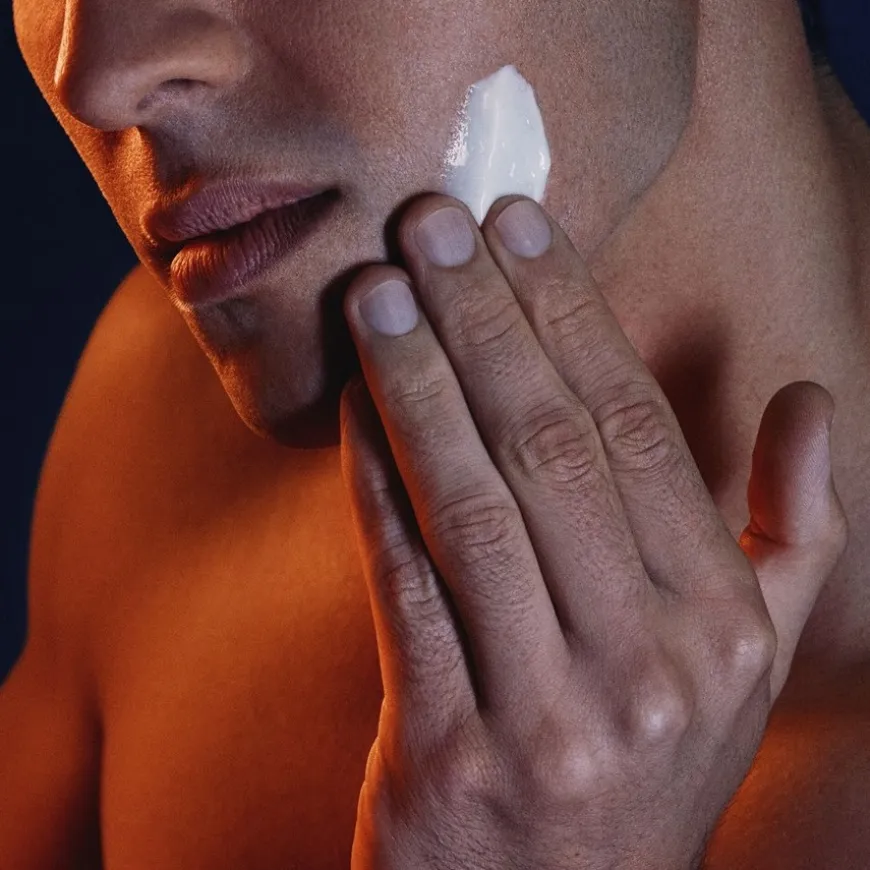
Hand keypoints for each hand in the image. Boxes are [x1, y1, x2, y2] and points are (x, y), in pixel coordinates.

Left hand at [339, 194, 846, 869]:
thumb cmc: (642, 763)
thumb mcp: (745, 661)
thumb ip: (790, 535)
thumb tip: (813, 403)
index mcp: (725, 625)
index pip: (639, 430)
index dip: (573, 316)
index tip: (518, 228)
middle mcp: (650, 666)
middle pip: (552, 447)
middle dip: (484, 320)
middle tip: (428, 224)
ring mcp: (549, 715)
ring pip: (474, 507)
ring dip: (418, 384)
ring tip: (378, 291)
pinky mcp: (450, 754)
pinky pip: (404, 588)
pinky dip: (373, 486)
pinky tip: (350, 408)